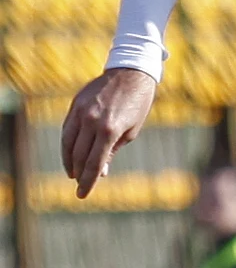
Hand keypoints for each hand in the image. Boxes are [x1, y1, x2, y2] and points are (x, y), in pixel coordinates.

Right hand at [60, 68, 156, 197]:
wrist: (131, 73)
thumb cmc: (136, 105)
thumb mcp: (130, 132)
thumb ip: (112, 151)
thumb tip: (101, 172)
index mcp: (109, 130)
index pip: (94, 163)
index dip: (88, 181)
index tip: (82, 194)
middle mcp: (92, 121)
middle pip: (79, 156)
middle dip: (79, 174)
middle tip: (79, 185)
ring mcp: (81, 111)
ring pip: (68, 143)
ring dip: (69, 161)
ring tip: (73, 173)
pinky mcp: (75, 104)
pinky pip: (67, 129)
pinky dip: (67, 144)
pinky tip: (70, 153)